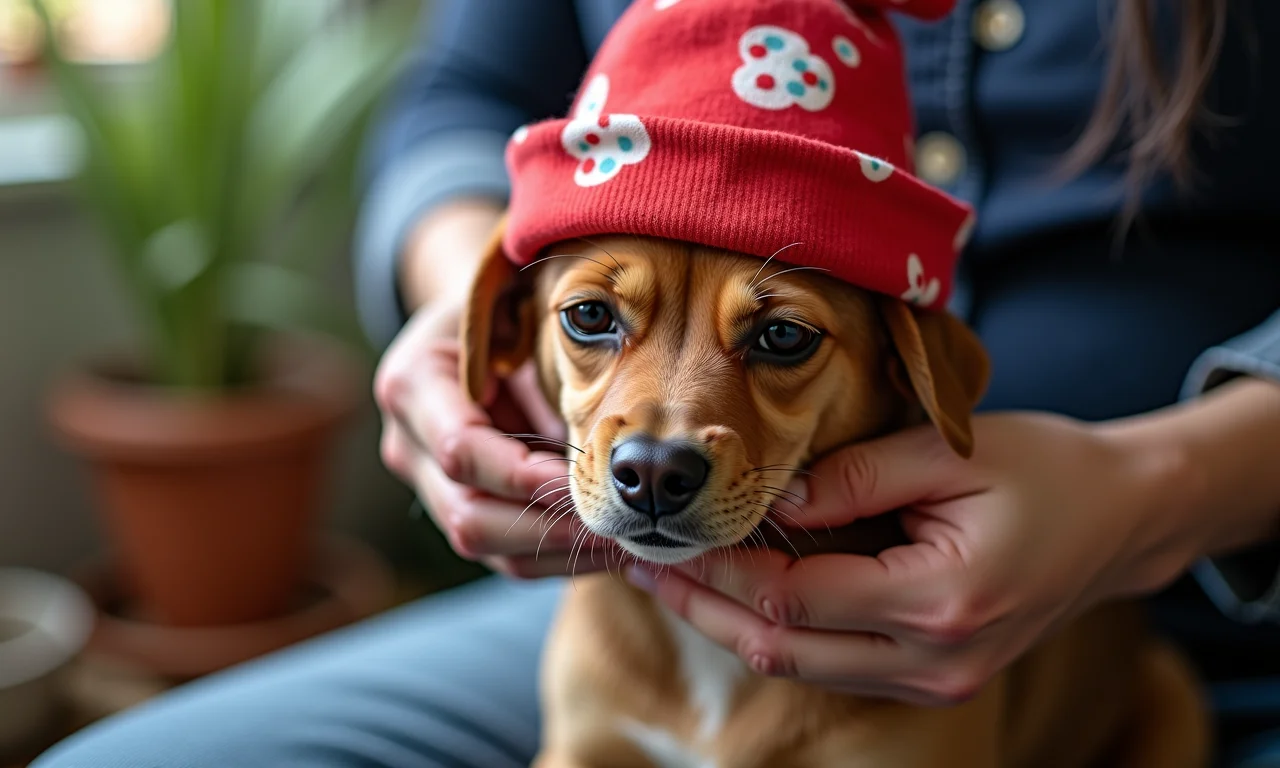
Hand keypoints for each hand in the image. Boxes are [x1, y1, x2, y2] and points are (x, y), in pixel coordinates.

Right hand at [374, 202, 620, 577]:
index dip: (528, 477)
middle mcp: (407, 443)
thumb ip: (548, 365)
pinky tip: (614, 547)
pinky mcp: (458, 508)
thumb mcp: (523, 314)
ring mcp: (427, 483)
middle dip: (551, 527)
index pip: (463, 452)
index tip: (592, 481)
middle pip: (468, 516)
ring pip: (487, 547)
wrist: (476, 322)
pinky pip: (505, 555)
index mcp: (412, 384)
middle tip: (621, 524)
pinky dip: (560, 555)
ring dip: (562, 552)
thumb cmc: (510, 308)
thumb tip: (613, 434)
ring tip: (630, 542)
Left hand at [627, 412, 1191, 705]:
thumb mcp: (949, 454)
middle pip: (783, 649)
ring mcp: (937, 678)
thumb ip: (855, 477)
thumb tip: (770, 498)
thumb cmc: (1045, 470)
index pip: (794, 598)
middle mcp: (935, 659)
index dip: (719, 571)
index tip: (664, 539)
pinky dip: (780, 629)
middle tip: (642, 564)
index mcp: (940, 600)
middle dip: (703, 607)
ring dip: (732, 622)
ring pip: (802, 666)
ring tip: (673, 575)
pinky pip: (835, 665)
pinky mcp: (935, 676)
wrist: (1120, 519)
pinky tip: (740, 591)